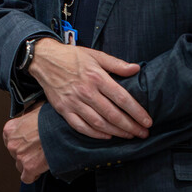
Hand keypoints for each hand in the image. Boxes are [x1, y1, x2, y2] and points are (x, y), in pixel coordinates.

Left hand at [3, 102, 48, 183]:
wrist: (62, 129)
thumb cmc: (51, 118)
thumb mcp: (36, 109)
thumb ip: (28, 114)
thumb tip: (30, 115)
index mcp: (10, 129)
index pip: (9, 140)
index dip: (20, 141)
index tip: (27, 142)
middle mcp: (12, 143)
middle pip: (14, 154)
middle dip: (25, 153)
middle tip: (37, 149)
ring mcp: (20, 156)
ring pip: (20, 166)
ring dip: (29, 164)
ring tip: (40, 158)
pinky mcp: (29, 167)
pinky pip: (26, 178)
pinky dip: (32, 176)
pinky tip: (39, 170)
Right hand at [29, 38, 151, 138]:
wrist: (44, 59)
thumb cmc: (71, 56)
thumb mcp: (95, 55)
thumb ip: (116, 64)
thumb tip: (136, 69)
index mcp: (96, 77)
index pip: (121, 98)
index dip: (136, 112)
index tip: (147, 121)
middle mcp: (86, 91)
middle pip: (112, 114)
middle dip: (130, 126)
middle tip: (143, 134)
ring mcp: (73, 102)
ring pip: (99, 123)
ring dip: (116, 132)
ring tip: (129, 136)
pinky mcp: (63, 110)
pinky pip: (81, 127)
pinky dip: (95, 134)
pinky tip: (107, 136)